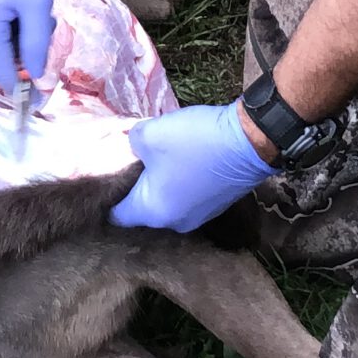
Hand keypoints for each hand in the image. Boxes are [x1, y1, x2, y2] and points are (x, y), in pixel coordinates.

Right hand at [0, 0, 53, 93]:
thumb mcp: (37, 4)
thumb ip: (37, 46)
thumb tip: (37, 79)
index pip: (2, 72)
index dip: (23, 85)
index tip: (42, 93)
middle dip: (22, 48)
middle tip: (44, 22)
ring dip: (13, 33)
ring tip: (27, 4)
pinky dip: (0, 22)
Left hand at [109, 102, 275, 231]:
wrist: (251, 142)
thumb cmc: (194, 142)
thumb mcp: (149, 133)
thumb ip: (129, 143)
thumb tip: (131, 147)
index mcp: (153, 213)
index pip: (117, 215)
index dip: (107, 196)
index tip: (105, 177)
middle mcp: (175, 223)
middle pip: (143, 209)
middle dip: (136, 187)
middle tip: (133, 160)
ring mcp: (199, 216)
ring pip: (168, 202)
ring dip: (161, 183)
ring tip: (160, 157)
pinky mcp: (216, 205)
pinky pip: (188, 196)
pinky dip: (182, 182)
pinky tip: (184, 160)